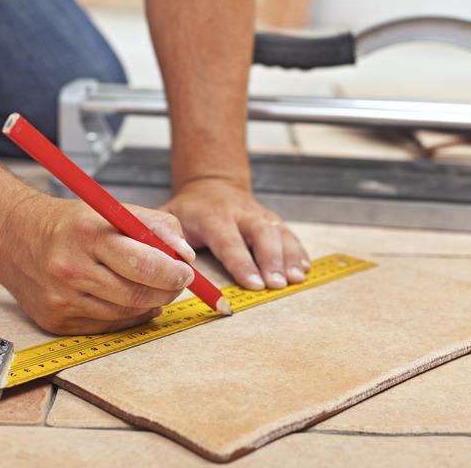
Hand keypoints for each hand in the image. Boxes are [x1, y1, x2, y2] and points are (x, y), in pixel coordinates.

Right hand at [0, 193, 195, 334]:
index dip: (173, 272)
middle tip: (177, 282)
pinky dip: (126, 315)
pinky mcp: (56, 321)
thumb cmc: (71, 224)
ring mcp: (61, 298)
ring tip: (150, 287)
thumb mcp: (114, 210)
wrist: (15, 237)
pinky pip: (107, 325)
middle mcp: (71, 268)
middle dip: (167, 290)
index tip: (186, 272)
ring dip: (148, 303)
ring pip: (125, 313)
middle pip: (137, 294)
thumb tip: (185, 255)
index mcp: (88, 234)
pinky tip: (127, 300)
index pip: (143, 262)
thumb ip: (157, 226)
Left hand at [161, 178, 309, 289]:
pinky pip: (288, 233)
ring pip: (278, 233)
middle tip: (277, 284)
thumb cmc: (189, 210)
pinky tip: (304, 268)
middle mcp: (240, 213)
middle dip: (271, 260)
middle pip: (261, 234)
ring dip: (289, 256)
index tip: (252, 283)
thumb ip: (166, 238)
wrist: (211, 185)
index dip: (241, 262)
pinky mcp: (271, 219)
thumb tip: (169, 262)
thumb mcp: (169, 217)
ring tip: (295, 278)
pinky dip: (298, 251)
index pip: (229, 240)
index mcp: (213, 216)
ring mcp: (258, 215)